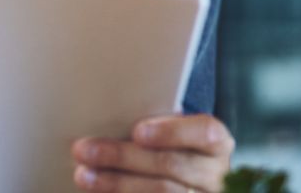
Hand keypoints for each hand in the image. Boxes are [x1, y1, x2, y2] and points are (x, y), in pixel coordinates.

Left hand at [72, 114, 234, 192]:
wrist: (190, 181)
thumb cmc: (172, 146)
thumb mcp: (174, 131)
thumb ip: (155, 124)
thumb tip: (107, 115)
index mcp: (217, 144)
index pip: (204, 133)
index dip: (172, 132)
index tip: (137, 131)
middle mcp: (216, 175)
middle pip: (170, 165)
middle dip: (123, 157)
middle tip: (84, 150)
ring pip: (161, 192)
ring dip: (116, 184)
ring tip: (83, 175)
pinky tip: (99, 192)